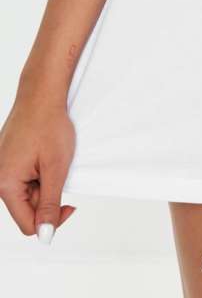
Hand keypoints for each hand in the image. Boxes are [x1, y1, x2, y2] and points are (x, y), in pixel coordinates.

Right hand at [0, 95, 76, 239]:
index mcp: (5, 184)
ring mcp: (2, 168)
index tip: (69, 206)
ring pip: (28, 192)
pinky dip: (39, 172)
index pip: (27, 224)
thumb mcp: (55, 169)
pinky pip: (25, 177)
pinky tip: (45, 155)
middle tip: (60, 172)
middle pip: (27, 208)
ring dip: (45, 182)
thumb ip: (49, 204)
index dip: (52, 220)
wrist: (42, 94)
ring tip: (52, 159)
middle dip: (48, 195)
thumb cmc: (48, 123)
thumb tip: (45, 234)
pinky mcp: (8, 160)